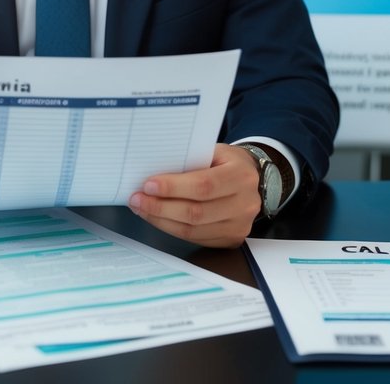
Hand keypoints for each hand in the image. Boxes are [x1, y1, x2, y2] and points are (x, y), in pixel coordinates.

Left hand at [127, 143, 260, 247]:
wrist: (252, 178)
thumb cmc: (226, 162)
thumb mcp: (213, 151)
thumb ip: (190, 161)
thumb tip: (152, 173)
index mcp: (241, 176)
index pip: (204, 185)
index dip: (173, 188)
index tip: (148, 185)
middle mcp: (245, 204)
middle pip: (196, 213)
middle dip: (161, 207)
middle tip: (137, 199)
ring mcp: (240, 226)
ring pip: (193, 231)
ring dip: (162, 221)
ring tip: (142, 209)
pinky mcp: (232, 240)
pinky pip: (196, 239)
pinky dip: (172, 229)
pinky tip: (158, 219)